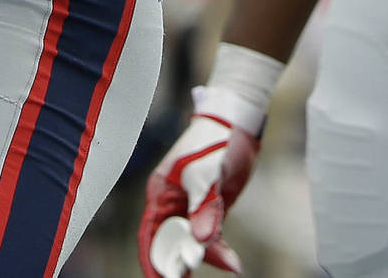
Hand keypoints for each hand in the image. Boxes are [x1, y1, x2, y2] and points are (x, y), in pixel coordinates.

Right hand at [137, 44, 280, 276]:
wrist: (237, 123)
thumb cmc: (214, 142)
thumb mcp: (208, 176)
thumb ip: (204, 209)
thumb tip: (200, 243)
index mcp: (160, 192)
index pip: (150, 234)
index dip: (153, 260)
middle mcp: (172, 203)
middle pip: (171, 243)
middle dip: (180, 263)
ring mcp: (191, 207)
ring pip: (193, 242)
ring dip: (208, 256)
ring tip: (232, 265)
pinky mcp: (210, 208)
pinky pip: (210, 236)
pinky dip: (219, 248)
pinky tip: (233, 260)